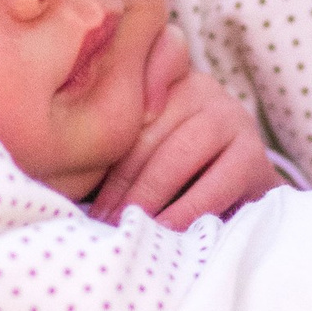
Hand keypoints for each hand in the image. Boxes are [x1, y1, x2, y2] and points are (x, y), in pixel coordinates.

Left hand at [87, 24, 280, 229]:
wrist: (241, 198)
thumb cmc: (172, 176)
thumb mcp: (140, 149)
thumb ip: (111, 139)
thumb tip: (57, 163)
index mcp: (166, 78)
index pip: (131, 81)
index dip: (115, 96)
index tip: (92, 141)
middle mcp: (201, 88)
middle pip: (148, 128)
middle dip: (119, 180)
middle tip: (98, 218)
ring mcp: (232, 117)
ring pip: (178, 155)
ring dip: (147, 197)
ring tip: (124, 227)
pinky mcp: (253, 155)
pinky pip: (214, 185)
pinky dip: (184, 212)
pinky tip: (164, 232)